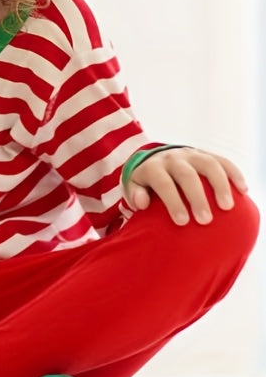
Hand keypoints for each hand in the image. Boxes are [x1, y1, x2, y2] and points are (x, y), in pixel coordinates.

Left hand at [127, 146, 247, 225]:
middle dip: (197, 198)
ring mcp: (190, 154)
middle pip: (187, 175)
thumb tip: (141, 203)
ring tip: (227, 207)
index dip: (173, 201)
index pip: (163, 183)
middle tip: (205, 220)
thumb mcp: (133, 186)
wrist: (155, 159)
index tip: (183, 222)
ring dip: (220, 185)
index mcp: (153, 167)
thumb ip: (135, 194)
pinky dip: (234, 174)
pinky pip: (223, 161)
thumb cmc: (146, 182)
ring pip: (208, 165)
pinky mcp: (206, 154)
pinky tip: (243, 190)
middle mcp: (172, 158)